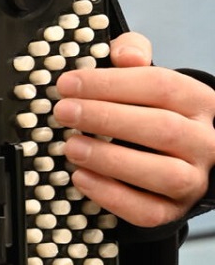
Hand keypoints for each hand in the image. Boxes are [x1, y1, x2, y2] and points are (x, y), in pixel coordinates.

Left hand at [53, 32, 214, 226]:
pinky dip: (112, 196)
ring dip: (110, 160)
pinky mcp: (175, 209)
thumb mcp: (146, 74)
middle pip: (162, 129)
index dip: (110, 84)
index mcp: (198, 102)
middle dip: (106, 119)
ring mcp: (193, 179)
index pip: (160, 86)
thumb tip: (125, 54)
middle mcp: (204, 142)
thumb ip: (133, 54)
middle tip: (63, 112)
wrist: (174, 151)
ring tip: (71, 146)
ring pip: (163, 174)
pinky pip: (149, 210)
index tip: (67, 84)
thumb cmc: (151, 107)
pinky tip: (81, 177)